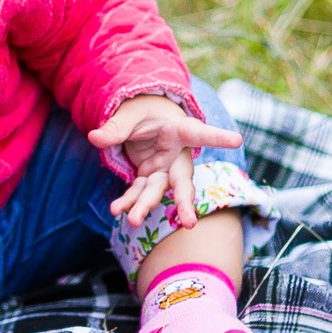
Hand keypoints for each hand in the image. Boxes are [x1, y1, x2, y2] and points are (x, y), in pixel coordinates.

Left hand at [89, 96, 241, 226]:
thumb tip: (94, 137)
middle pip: (182, 179)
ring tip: (133, 221)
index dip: (218, 136)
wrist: (144, 118)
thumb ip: (116, 126)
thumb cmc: (144, 110)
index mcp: (179, 130)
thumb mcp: (130, 112)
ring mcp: (163, 168)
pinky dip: (128, 201)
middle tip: (189, 223)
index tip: (237, 138)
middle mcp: (176, 154)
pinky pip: (139, 191)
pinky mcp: (149, 175)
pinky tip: (116, 210)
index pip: (199, 133)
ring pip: (158, 190)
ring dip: (145, 206)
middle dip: (184, 201)